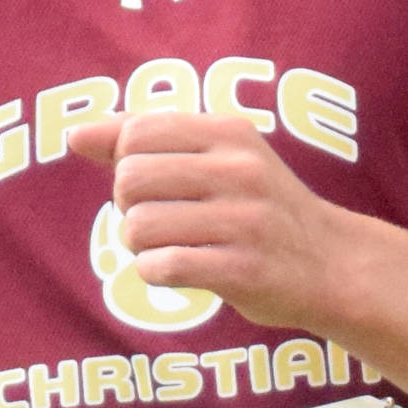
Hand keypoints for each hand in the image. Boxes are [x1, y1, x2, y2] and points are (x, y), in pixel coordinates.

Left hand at [69, 110, 359, 335]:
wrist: (333, 265)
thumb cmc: (260, 209)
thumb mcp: (216, 158)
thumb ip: (145, 142)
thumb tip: (74, 134)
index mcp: (230, 133)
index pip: (136, 133)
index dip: (125, 164)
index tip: (153, 186)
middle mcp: (239, 170)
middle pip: (129, 180)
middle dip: (128, 208)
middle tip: (159, 222)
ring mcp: (244, 221)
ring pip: (138, 228)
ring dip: (139, 247)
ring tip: (168, 249)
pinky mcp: (243, 269)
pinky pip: (162, 268)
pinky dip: (155, 274)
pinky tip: (178, 272)